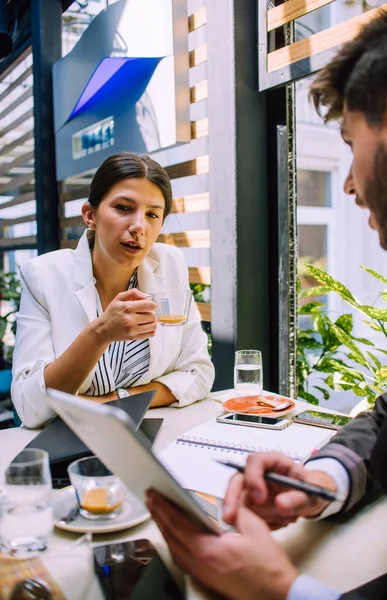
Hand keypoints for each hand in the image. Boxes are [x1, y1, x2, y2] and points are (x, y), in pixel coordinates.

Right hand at [94, 289, 156, 343]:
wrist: (103, 329)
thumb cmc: (112, 313)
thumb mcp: (119, 298)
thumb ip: (133, 293)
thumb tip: (146, 296)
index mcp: (128, 307)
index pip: (150, 305)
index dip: (151, 305)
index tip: (147, 306)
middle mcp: (130, 319)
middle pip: (153, 316)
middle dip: (151, 313)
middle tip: (145, 314)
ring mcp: (132, 329)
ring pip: (153, 325)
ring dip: (152, 322)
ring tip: (146, 320)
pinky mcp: (133, 337)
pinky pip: (150, 334)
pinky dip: (151, 330)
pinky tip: (145, 327)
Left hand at [146, 490, 297, 599]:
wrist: (277, 593)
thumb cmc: (267, 565)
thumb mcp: (253, 527)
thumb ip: (234, 510)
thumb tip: (220, 498)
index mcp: (208, 550)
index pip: (177, 523)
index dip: (163, 507)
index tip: (154, 494)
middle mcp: (199, 563)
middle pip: (170, 535)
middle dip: (158, 515)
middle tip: (150, 498)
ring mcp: (201, 573)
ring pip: (173, 548)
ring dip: (164, 528)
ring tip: (159, 513)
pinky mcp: (205, 578)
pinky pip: (181, 558)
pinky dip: (173, 542)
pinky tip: (174, 535)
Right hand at [223, 452, 336, 529]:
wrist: (311, 499)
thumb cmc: (312, 489)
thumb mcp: (312, 494)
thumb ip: (297, 498)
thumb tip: (280, 504)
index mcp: (273, 461)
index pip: (255, 462)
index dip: (253, 478)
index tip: (259, 498)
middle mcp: (259, 473)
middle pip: (237, 479)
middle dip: (232, 498)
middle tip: (231, 518)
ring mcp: (252, 488)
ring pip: (238, 500)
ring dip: (252, 516)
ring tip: (280, 521)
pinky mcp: (251, 504)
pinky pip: (245, 514)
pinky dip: (257, 524)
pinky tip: (276, 524)